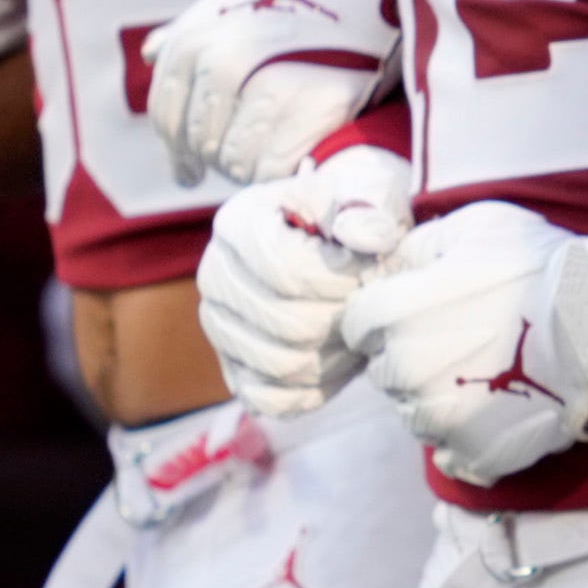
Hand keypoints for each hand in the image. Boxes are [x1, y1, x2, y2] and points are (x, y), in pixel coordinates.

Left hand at [142, 0, 397, 187]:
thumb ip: (190, 30)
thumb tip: (148, 53)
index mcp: (195, 39)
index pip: (168, 117)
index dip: (178, 152)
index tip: (188, 173)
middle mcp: (221, 64)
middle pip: (203, 145)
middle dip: (222, 154)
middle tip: (252, 151)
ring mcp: (266, 86)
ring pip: (236, 163)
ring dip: (254, 165)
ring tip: (280, 147)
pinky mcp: (314, 108)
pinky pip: (276, 169)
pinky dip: (284, 170)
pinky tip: (298, 156)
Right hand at [197, 127, 412, 421]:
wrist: (333, 234)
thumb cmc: (350, 207)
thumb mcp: (365, 187)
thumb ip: (367, 208)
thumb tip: (366, 237)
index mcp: (237, 224)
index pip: (288, 274)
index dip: (342, 282)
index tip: (372, 270)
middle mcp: (215, 276)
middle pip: (286, 324)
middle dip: (344, 321)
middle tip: (372, 306)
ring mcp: (219, 325)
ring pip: (280, 366)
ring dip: (335, 357)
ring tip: (362, 330)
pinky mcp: (232, 366)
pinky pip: (271, 400)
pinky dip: (313, 390)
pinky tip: (342, 362)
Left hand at [339, 199, 587, 484]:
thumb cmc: (539, 266)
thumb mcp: (474, 227)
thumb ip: (419, 246)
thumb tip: (395, 265)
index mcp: (394, 317)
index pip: (357, 325)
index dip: (384, 315)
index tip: (418, 310)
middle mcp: (405, 373)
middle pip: (385, 373)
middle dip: (411, 356)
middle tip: (461, 338)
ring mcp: (441, 419)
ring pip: (415, 415)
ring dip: (436, 398)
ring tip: (482, 374)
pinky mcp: (477, 453)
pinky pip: (450, 457)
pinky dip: (463, 440)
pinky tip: (490, 415)